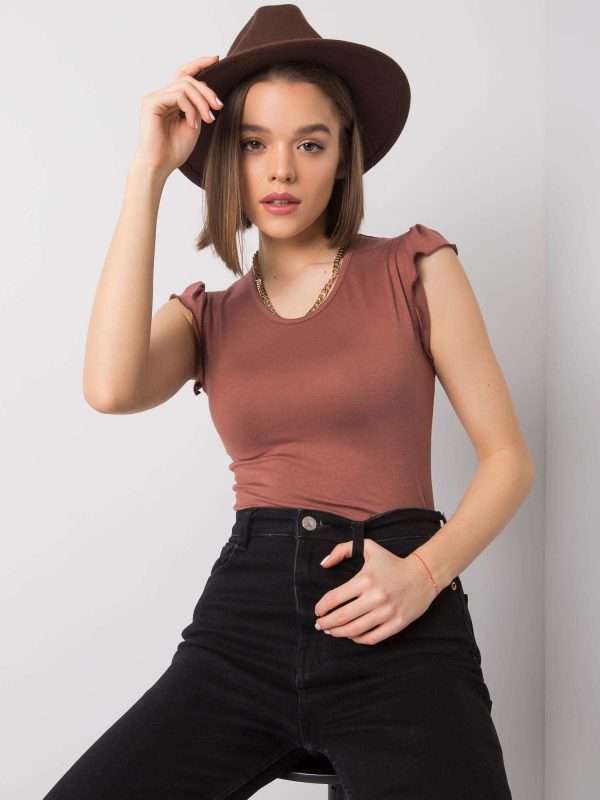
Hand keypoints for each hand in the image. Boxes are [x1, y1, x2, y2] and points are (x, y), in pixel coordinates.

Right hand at [132, 54, 223, 176]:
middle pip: (189, 79)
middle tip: (218, 107)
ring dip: (201, 102)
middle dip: (207, 92)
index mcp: (171, 100)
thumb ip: (198, 108)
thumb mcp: (193, 125)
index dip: (200, 64)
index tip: (217, 58)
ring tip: (208, 119)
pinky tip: (192, 124)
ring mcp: (155, 98)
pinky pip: (178, 95)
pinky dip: (190, 109)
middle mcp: (161, 95)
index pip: (185, 75)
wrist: (158, 166)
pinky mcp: (151, 102)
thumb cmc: (173, 151)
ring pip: (185, 86)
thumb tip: (207, 92)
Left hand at [314, 539, 436, 644]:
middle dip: (326, 623)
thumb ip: (342, 550)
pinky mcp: (397, 624)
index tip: (317, 611)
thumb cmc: (392, 562)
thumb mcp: (368, 547)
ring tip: (331, 631)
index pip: (334, 598)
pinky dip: (358, 639)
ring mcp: (387, 612)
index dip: (321, 607)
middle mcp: (375, 597)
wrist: (424, 575)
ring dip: (338, 633)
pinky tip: (351, 635)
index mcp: (365, 579)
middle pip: (342, 617)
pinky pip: (372, 638)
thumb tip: (324, 564)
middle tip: (319, 624)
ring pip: (355, 630)